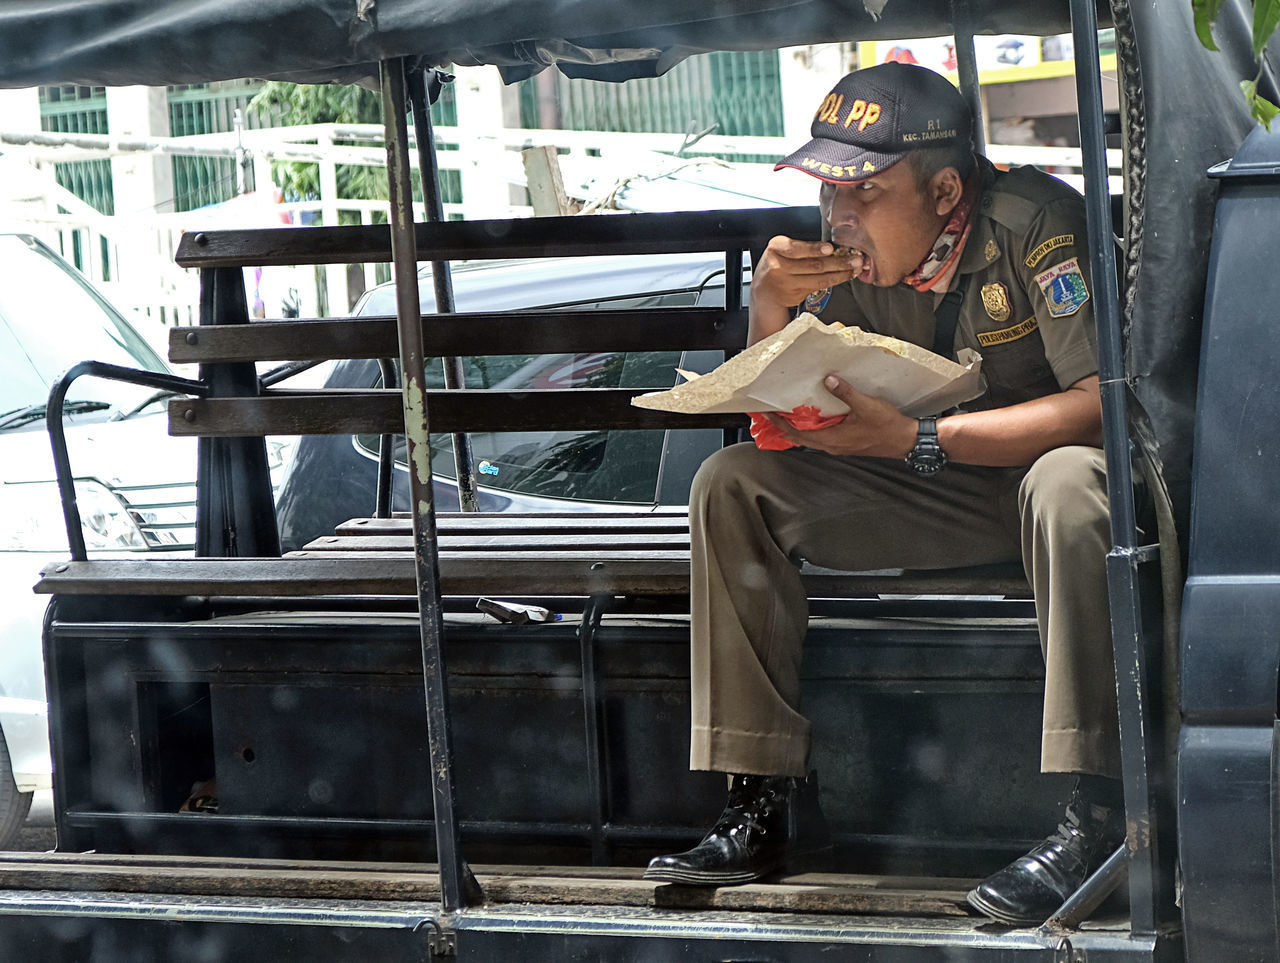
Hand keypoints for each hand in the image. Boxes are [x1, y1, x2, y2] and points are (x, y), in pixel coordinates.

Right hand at [751, 236, 863, 313]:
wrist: (764, 291)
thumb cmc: (778, 264)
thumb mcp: (781, 249)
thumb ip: (801, 247)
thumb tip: (833, 248)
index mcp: (776, 248)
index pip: (796, 248)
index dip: (814, 249)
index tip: (830, 248)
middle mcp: (779, 266)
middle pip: (812, 264)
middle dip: (837, 262)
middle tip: (855, 259)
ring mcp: (787, 283)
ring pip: (818, 278)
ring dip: (840, 273)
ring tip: (855, 269)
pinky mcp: (795, 294)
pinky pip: (818, 286)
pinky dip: (834, 281)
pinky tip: (844, 276)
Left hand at [761, 374, 916, 457]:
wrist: (905, 441)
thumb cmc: (887, 426)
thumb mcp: (866, 405)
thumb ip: (845, 392)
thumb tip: (828, 379)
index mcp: (832, 439)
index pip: (798, 433)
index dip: (780, 424)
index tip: (767, 414)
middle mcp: (832, 446)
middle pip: (800, 438)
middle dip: (784, 426)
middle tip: (770, 414)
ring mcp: (839, 446)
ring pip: (811, 438)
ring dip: (797, 427)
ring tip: (786, 414)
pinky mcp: (846, 443)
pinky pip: (822, 436)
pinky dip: (812, 428)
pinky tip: (813, 417)